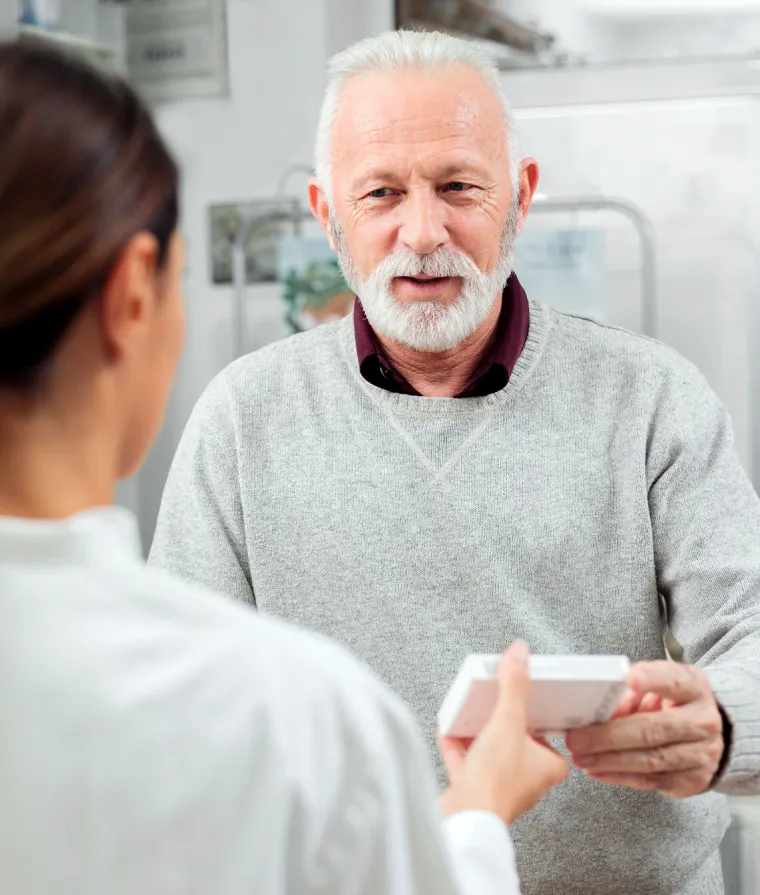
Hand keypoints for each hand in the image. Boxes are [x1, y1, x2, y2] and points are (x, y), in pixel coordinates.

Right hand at [438, 642, 568, 825]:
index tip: (527, 701)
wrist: (466, 816)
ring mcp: (499, 787)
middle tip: (495, 702)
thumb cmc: (496, 780)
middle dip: (503, 723)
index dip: (539, 720)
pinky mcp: (474, 792)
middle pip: (517, 743)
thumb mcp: (508, 720)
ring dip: (479, 733)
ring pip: (491, 753)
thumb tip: (520, 655)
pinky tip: (447, 730)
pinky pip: (466, 764)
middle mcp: (526, 780)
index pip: (551, 739)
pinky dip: (457, 747)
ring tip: (469, 712)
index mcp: (547, 767)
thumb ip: (514, 685)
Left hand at [566, 661, 724, 797]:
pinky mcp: (693, 780)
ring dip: (610, 761)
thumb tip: (596, 710)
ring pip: (651, 760)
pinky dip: (620, 777)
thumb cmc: (674, 703)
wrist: (713, 734)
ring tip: (581, 757)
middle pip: (653, 729)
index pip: (673, 680)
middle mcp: (703, 721)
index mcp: (693, 688)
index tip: (629, 679)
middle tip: (577, 739)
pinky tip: (598, 770)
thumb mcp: (657, 686)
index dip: (651, 679)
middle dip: (609, 736)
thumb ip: (630, 693)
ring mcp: (702, 754)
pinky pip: (652, 781)